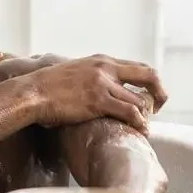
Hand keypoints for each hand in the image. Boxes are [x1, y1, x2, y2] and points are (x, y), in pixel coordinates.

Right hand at [29, 55, 167, 131]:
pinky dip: (139, 123)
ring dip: (145, 116)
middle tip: (159, 108)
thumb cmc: (48, 87)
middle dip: (159, 93)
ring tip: (144, 128)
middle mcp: (106, 68)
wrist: (33, 92)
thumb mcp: (75, 73)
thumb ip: (91, 78)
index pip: (138, 67)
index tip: (150, 96)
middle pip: (148, 76)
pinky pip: (129, 112)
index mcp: (102, 61)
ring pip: (138, 100)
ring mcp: (103, 83)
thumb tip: (98, 92)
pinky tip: (141, 131)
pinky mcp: (98, 101)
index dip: (150, 82)